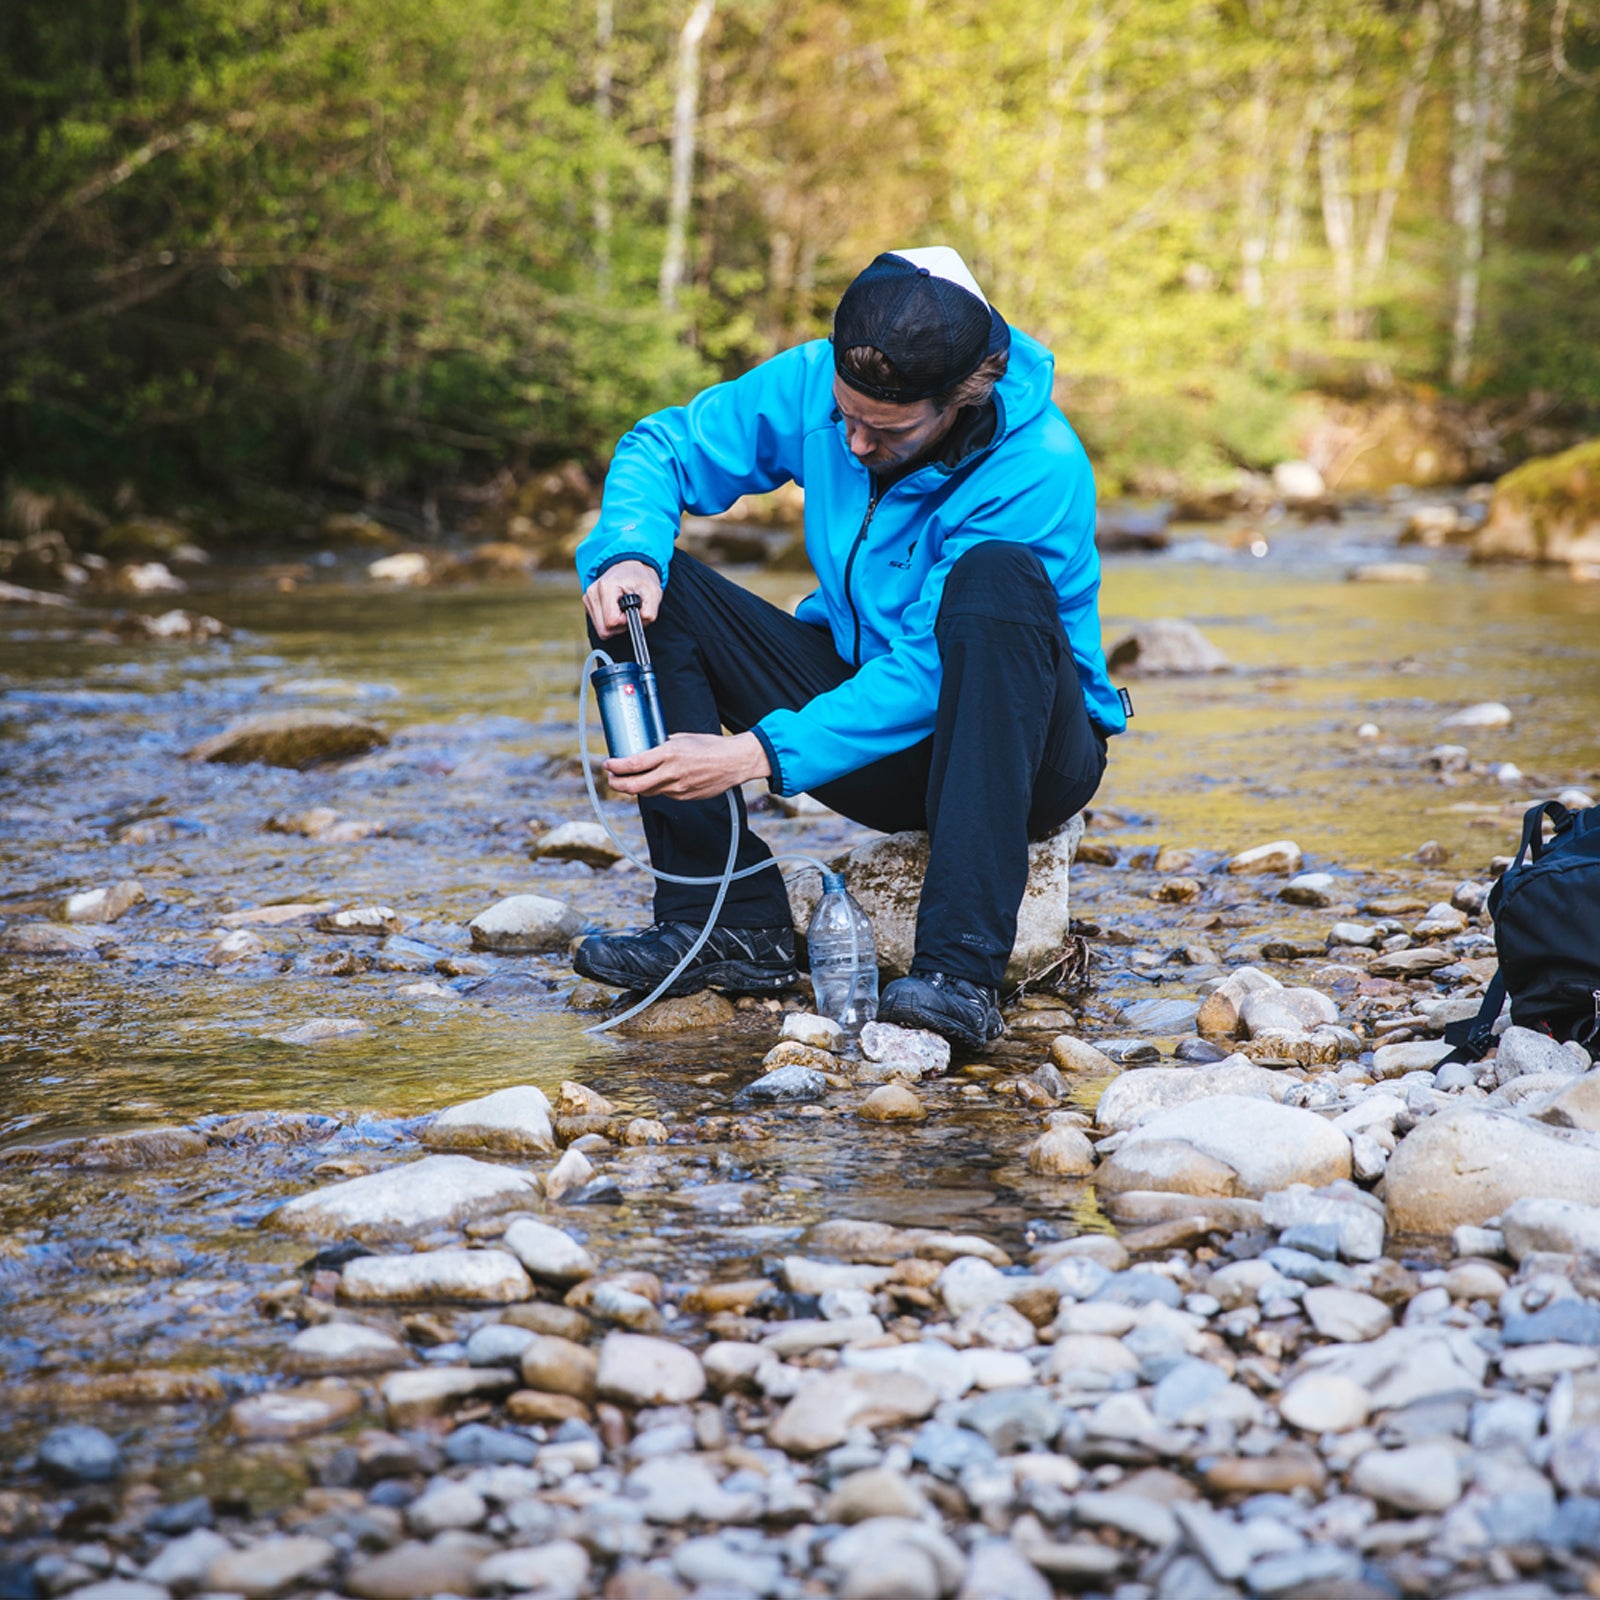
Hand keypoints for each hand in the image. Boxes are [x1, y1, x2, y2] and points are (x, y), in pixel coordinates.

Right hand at [584, 560, 661, 638]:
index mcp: (607, 587)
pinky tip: (617, 609)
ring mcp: (588, 598)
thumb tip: (640, 622)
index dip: (625, 622)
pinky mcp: (588, 604)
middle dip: (620, 626)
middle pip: (604, 629)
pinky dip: (610, 622)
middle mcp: (593, 592)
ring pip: (601, 629)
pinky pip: (599, 625)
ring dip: (616, 625)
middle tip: (629, 613)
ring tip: (624, 610)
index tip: (633, 611)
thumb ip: (649, 612)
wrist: (631, 569)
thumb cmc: (641, 580)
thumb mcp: (653, 593)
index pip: (612, 621)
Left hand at [606, 731, 770, 801]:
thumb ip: (663, 746)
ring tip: (629, 780)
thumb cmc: (710, 746)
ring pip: (648, 792)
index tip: (608, 765)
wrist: (734, 762)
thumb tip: (648, 748)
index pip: (634, 764)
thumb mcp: (683, 739)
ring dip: (636, 786)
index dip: (616, 767)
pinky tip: (657, 780)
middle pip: (635, 786)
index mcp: (669, 754)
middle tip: (611, 779)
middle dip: (618, 784)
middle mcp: (671, 773)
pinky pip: (664, 794)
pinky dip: (656, 788)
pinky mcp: (684, 797)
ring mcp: (678, 788)